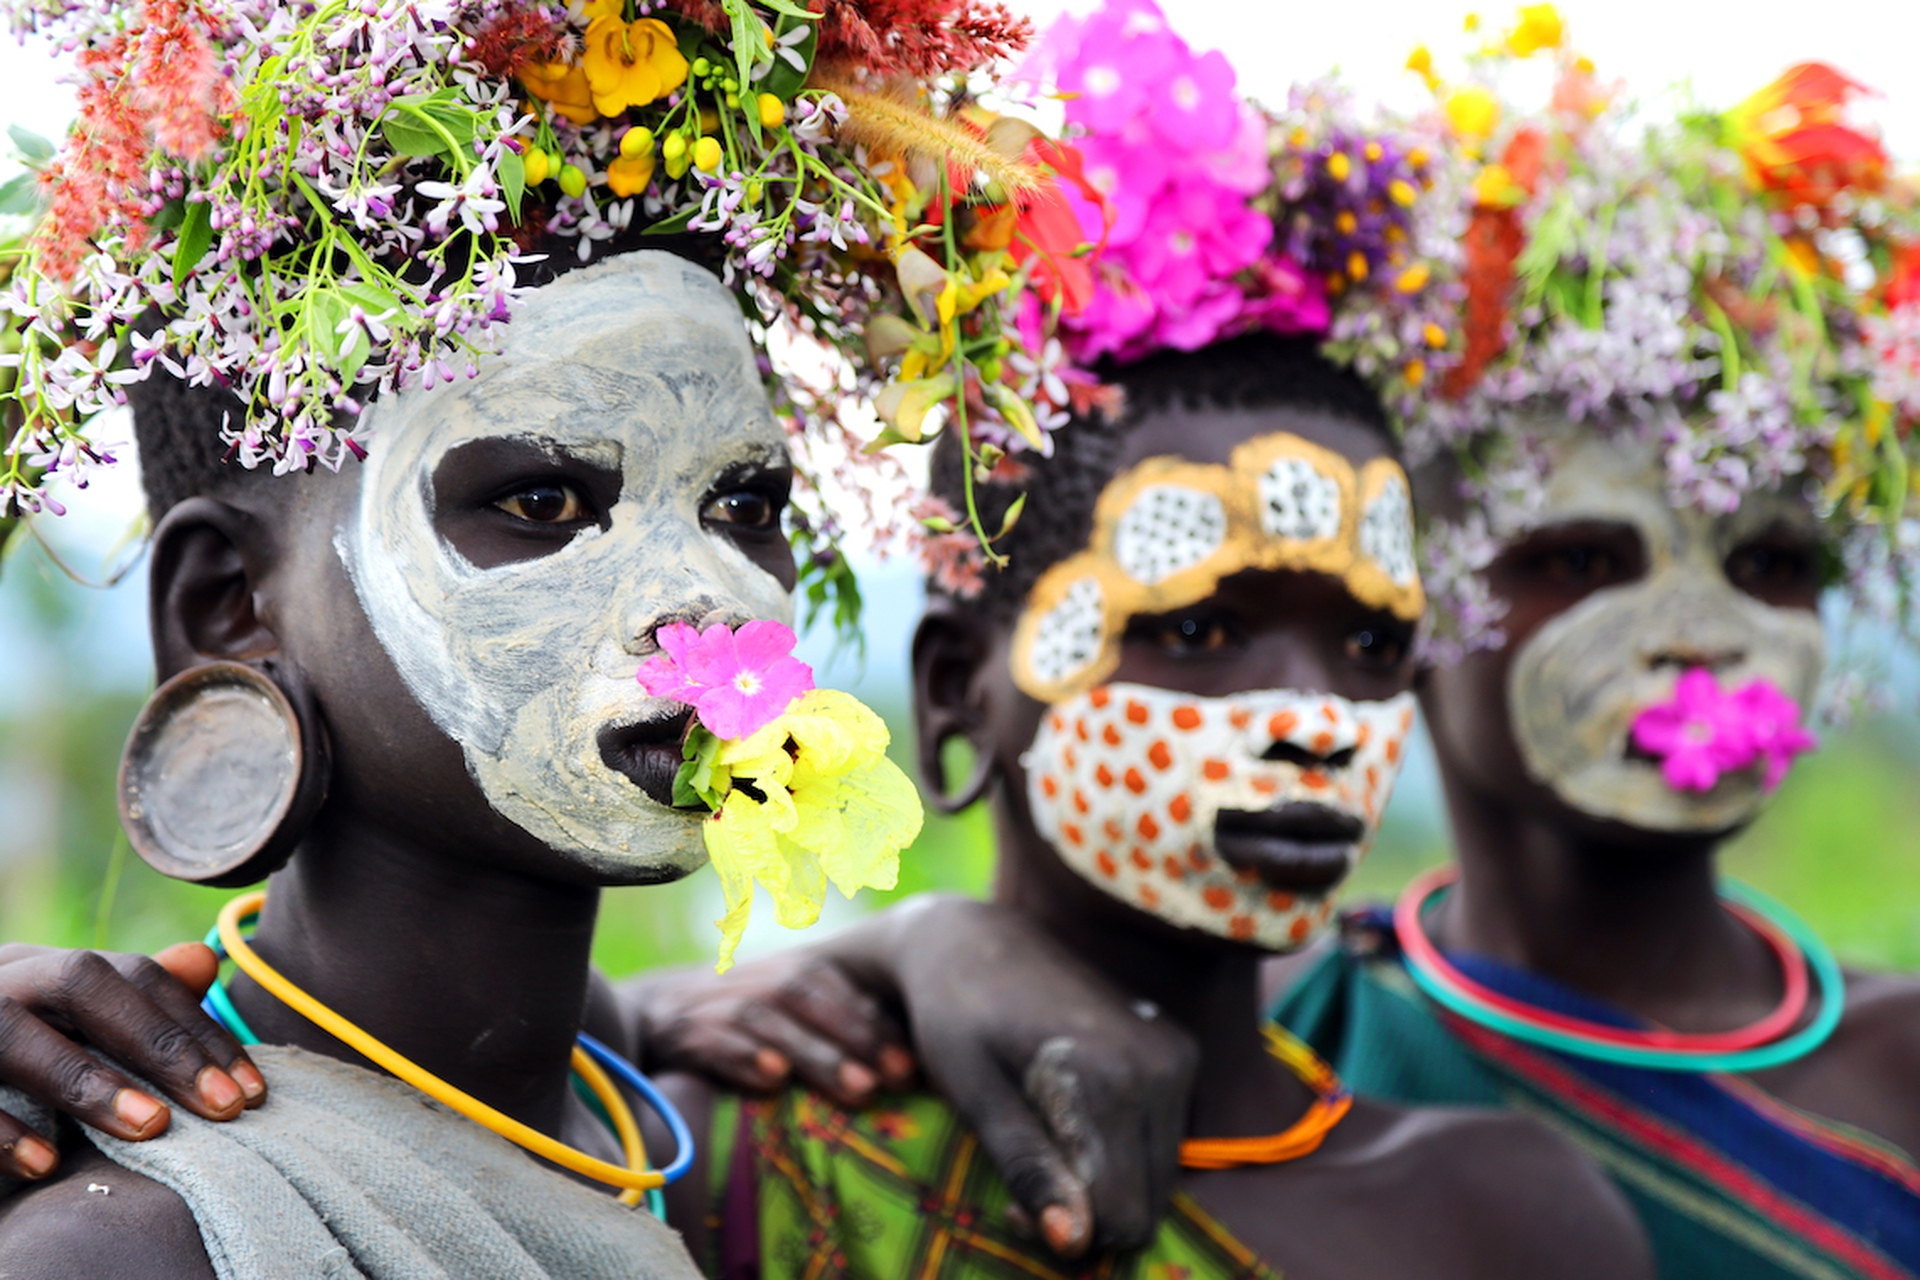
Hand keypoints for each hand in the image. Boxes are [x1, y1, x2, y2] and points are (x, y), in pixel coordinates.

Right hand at [0, 942, 264, 1179]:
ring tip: (152, 1128)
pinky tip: (44, 1164)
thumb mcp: (66, 1027)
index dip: (197, 1027)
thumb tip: (202, 961)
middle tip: (223, 1107)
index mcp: (39, 966)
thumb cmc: (3, 1058)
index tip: (252, 1090)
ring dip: (86, 1080)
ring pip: (13, 1031)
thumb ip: (129, 1003)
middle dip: (160, 1045)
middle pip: (82, 985)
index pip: (132, 975)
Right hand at [623, 951, 916, 1107]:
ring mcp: (723, 1003)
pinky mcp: (687, 1031)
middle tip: (896, 1079)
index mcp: (797, 972)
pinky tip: (774, 1081)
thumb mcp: (793, 1008)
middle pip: (813, 998)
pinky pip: (717, 1041)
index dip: (880, 1025)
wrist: (655, 1011)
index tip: (915, 1066)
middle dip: (858, 1037)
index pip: (844, 991)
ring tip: (857, 1088)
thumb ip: (843, 1021)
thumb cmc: (746, 1016)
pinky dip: (745, 1058)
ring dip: (817, 1053)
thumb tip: (913, 1061)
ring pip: (773, 1020)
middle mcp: (762, 980)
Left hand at [881, 897, 1197, 1258]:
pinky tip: (1072, 1124)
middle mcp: (1161, 1065)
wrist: (977, 938)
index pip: (1123, 1215)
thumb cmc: (957, 1015)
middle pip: (1150, 1201)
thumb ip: (1029, 1167)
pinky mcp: (1178, 1048)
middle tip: (1022, 1185)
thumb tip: (1072, 1243)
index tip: (1010, 1205)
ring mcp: (1176, 1053)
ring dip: (1107, 1186)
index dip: (1068, 1232)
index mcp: (1111, 1078)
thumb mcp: (977, 1095)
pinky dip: (1124, 1153)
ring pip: (1160, 1176)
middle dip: (1089, 1214)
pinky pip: (1163, 1137)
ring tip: (1042, 1151)